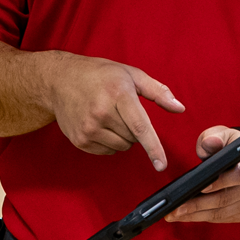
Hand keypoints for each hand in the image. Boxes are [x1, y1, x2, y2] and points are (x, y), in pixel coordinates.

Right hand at [33, 54, 185, 169]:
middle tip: (120, 109)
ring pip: (122, 147)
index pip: (139, 126)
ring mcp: (88, 128)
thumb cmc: (99, 74)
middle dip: (134, 128)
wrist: (59, 80)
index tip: (161, 165)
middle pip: (133, 138)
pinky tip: (98, 124)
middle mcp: (101, 112)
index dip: (153, 147)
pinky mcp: (80, 140)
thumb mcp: (130, 74)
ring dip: (123, 136)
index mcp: (117, 94)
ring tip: (109, 116)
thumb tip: (179, 108)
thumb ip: (158, 91)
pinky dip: (109, 142)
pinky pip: (108, 151)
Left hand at [166, 126, 239, 223]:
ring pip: (221, 213)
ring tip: (173, 214)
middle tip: (175, 208)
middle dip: (198, 205)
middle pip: (225, 199)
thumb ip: (214, 137)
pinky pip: (220, 218)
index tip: (200, 187)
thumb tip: (209, 143)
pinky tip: (184, 216)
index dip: (220, 182)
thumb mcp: (223, 134)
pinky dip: (201, 217)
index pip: (239, 175)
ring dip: (195, 215)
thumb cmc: (230, 146)